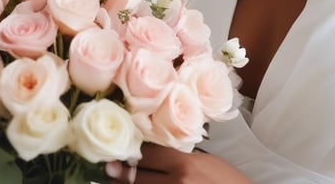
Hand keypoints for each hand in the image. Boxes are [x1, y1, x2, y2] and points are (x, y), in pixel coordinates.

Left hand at [107, 143, 251, 183]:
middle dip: (120, 174)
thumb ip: (179, 159)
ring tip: (113, 182)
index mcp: (185, 164)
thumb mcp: (205, 162)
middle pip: (137, 177)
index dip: (130, 155)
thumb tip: (150, 156)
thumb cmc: (227, 182)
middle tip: (107, 170)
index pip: (147, 156)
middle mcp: (177, 183)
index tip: (118, 154)